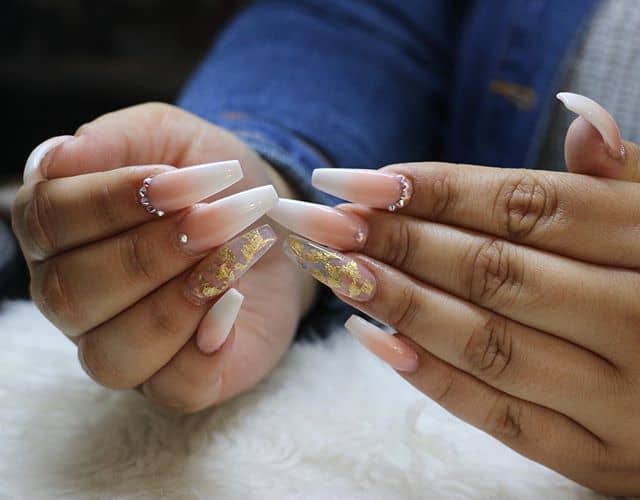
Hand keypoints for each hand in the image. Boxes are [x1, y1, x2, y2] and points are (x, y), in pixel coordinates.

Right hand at [12, 103, 315, 412]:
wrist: (271, 218)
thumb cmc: (211, 179)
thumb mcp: (170, 136)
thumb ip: (115, 140)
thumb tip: (58, 157)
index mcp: (58, 232)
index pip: (48, 221)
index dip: (113, 199)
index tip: (180, 177)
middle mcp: (75, 298)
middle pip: (73, 293)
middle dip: (156, 250)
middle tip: (223, 215)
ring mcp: (121, 345)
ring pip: (112, 354)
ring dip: (180, 299)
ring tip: (238, 252)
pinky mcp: (178, 379)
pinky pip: (173, 388)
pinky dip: (204, 348)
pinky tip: (234, 302)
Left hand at [271, 94, 639, 493]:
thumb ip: (626, 181)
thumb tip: (580, 115)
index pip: (528, 207)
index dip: (436, 190)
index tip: (358, 181)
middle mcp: (637, 321)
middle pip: (494, 270)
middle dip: (397, 241)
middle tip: (323, 221)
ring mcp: (617, 398)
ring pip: (486, 342)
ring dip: (399, 303)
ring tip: (334, 270)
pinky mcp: (595, 457)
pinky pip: (500, 416)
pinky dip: (431, 377)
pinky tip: (373, 341)